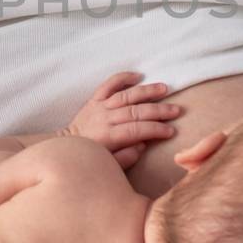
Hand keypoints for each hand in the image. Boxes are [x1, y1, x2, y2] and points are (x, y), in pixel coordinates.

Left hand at [65, 70, 181, 167]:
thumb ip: (125, 158)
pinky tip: (138, 75)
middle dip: (158, 110)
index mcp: (108, 137)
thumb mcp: (108, 166)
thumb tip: (142, 145)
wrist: (66, 148)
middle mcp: (104, 118)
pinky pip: (108, 85)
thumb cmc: (91, 160)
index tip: (171, 131)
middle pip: (135, 111)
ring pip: (126, 95)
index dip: (155, 129)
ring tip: (165, 89)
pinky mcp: (94, 99)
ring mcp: (99, 106)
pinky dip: (122, 78)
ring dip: (146, 91)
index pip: (136, 130)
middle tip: (176, 110)